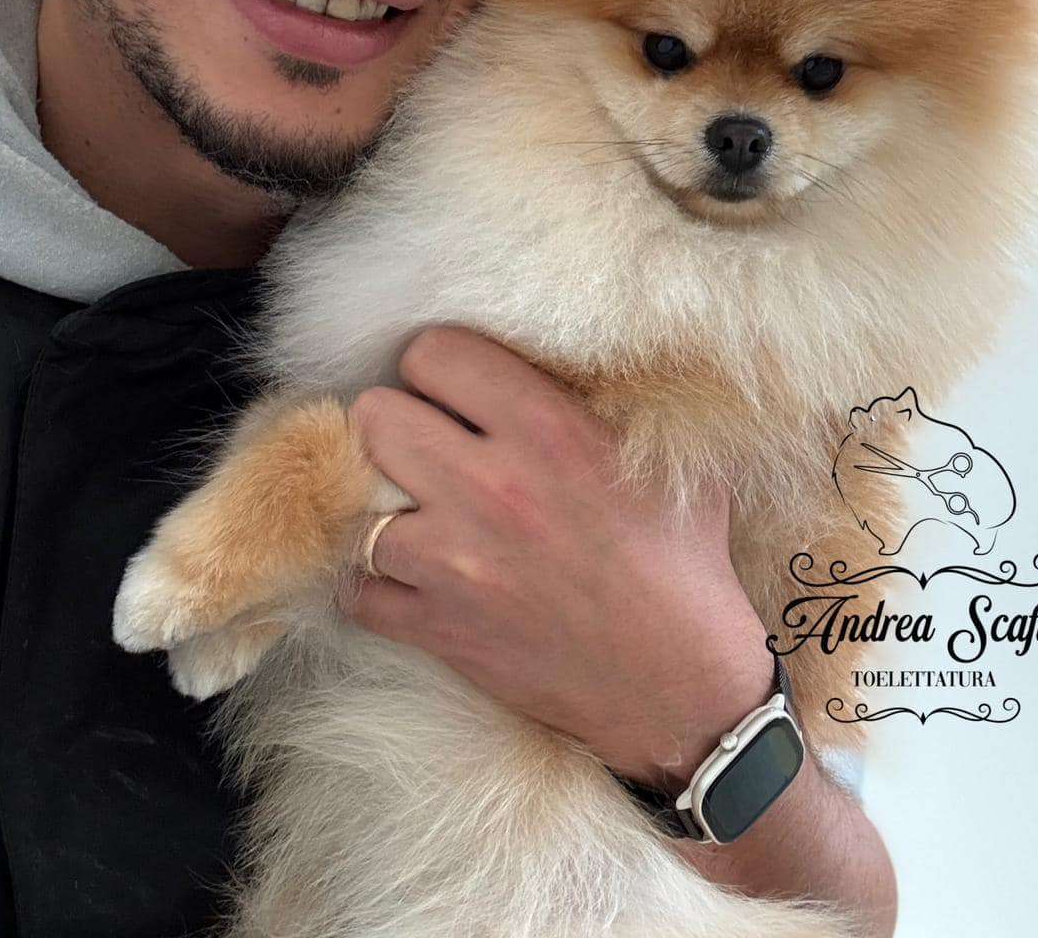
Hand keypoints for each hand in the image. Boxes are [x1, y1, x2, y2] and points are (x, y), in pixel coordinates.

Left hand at [339, 325, 777, 786]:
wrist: (679, 686)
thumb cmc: (680, 562)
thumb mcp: (662, 454)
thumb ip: (597, 401)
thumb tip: (556, 358)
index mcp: (548, 428)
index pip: (434, 352)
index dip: (441, 370)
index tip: (458, 395)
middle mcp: (490, 486)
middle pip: (374, 415)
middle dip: (398, 423)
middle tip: (429, 446)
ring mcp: (454, 561)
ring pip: (356, 500)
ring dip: (383, 504)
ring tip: (419, 510)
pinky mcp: (436, 627)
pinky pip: (356, 588)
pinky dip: (376, 583)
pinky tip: (413, 575)